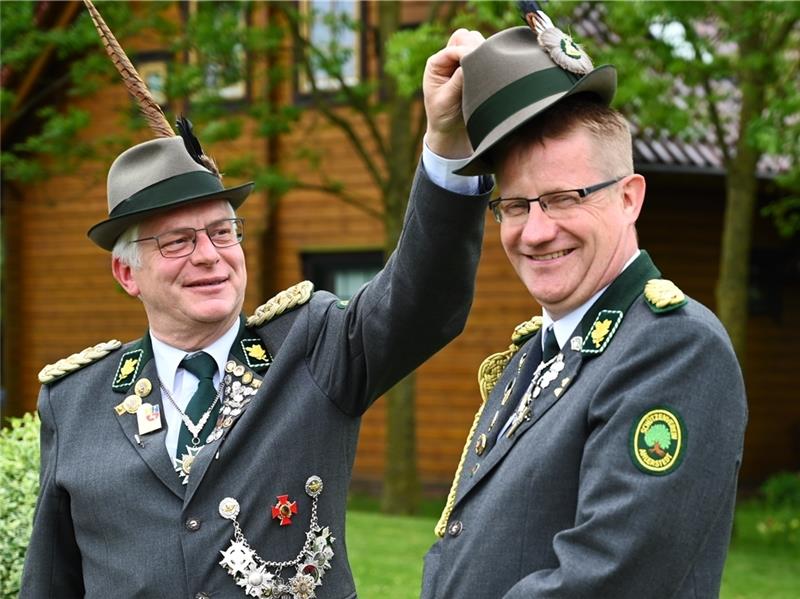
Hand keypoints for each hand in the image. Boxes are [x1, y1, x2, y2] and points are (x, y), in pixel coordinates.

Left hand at [423, 28, 484, 158]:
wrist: (451, 132)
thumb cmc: (443, 118)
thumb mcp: (446, 100)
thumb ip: (457, 81)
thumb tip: (470, 62)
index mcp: (436, 64)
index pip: (454, 47)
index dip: (466, 52)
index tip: (478, 63)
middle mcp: (448, 59)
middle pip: (465, 37)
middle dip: (475, 48)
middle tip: (483, 65)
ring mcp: (462, 62)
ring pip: (477, 42)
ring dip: (483, 52)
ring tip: (487, 70)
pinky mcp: (474, 68)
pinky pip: (485, 54)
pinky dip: (489, 59)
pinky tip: (492, 71)